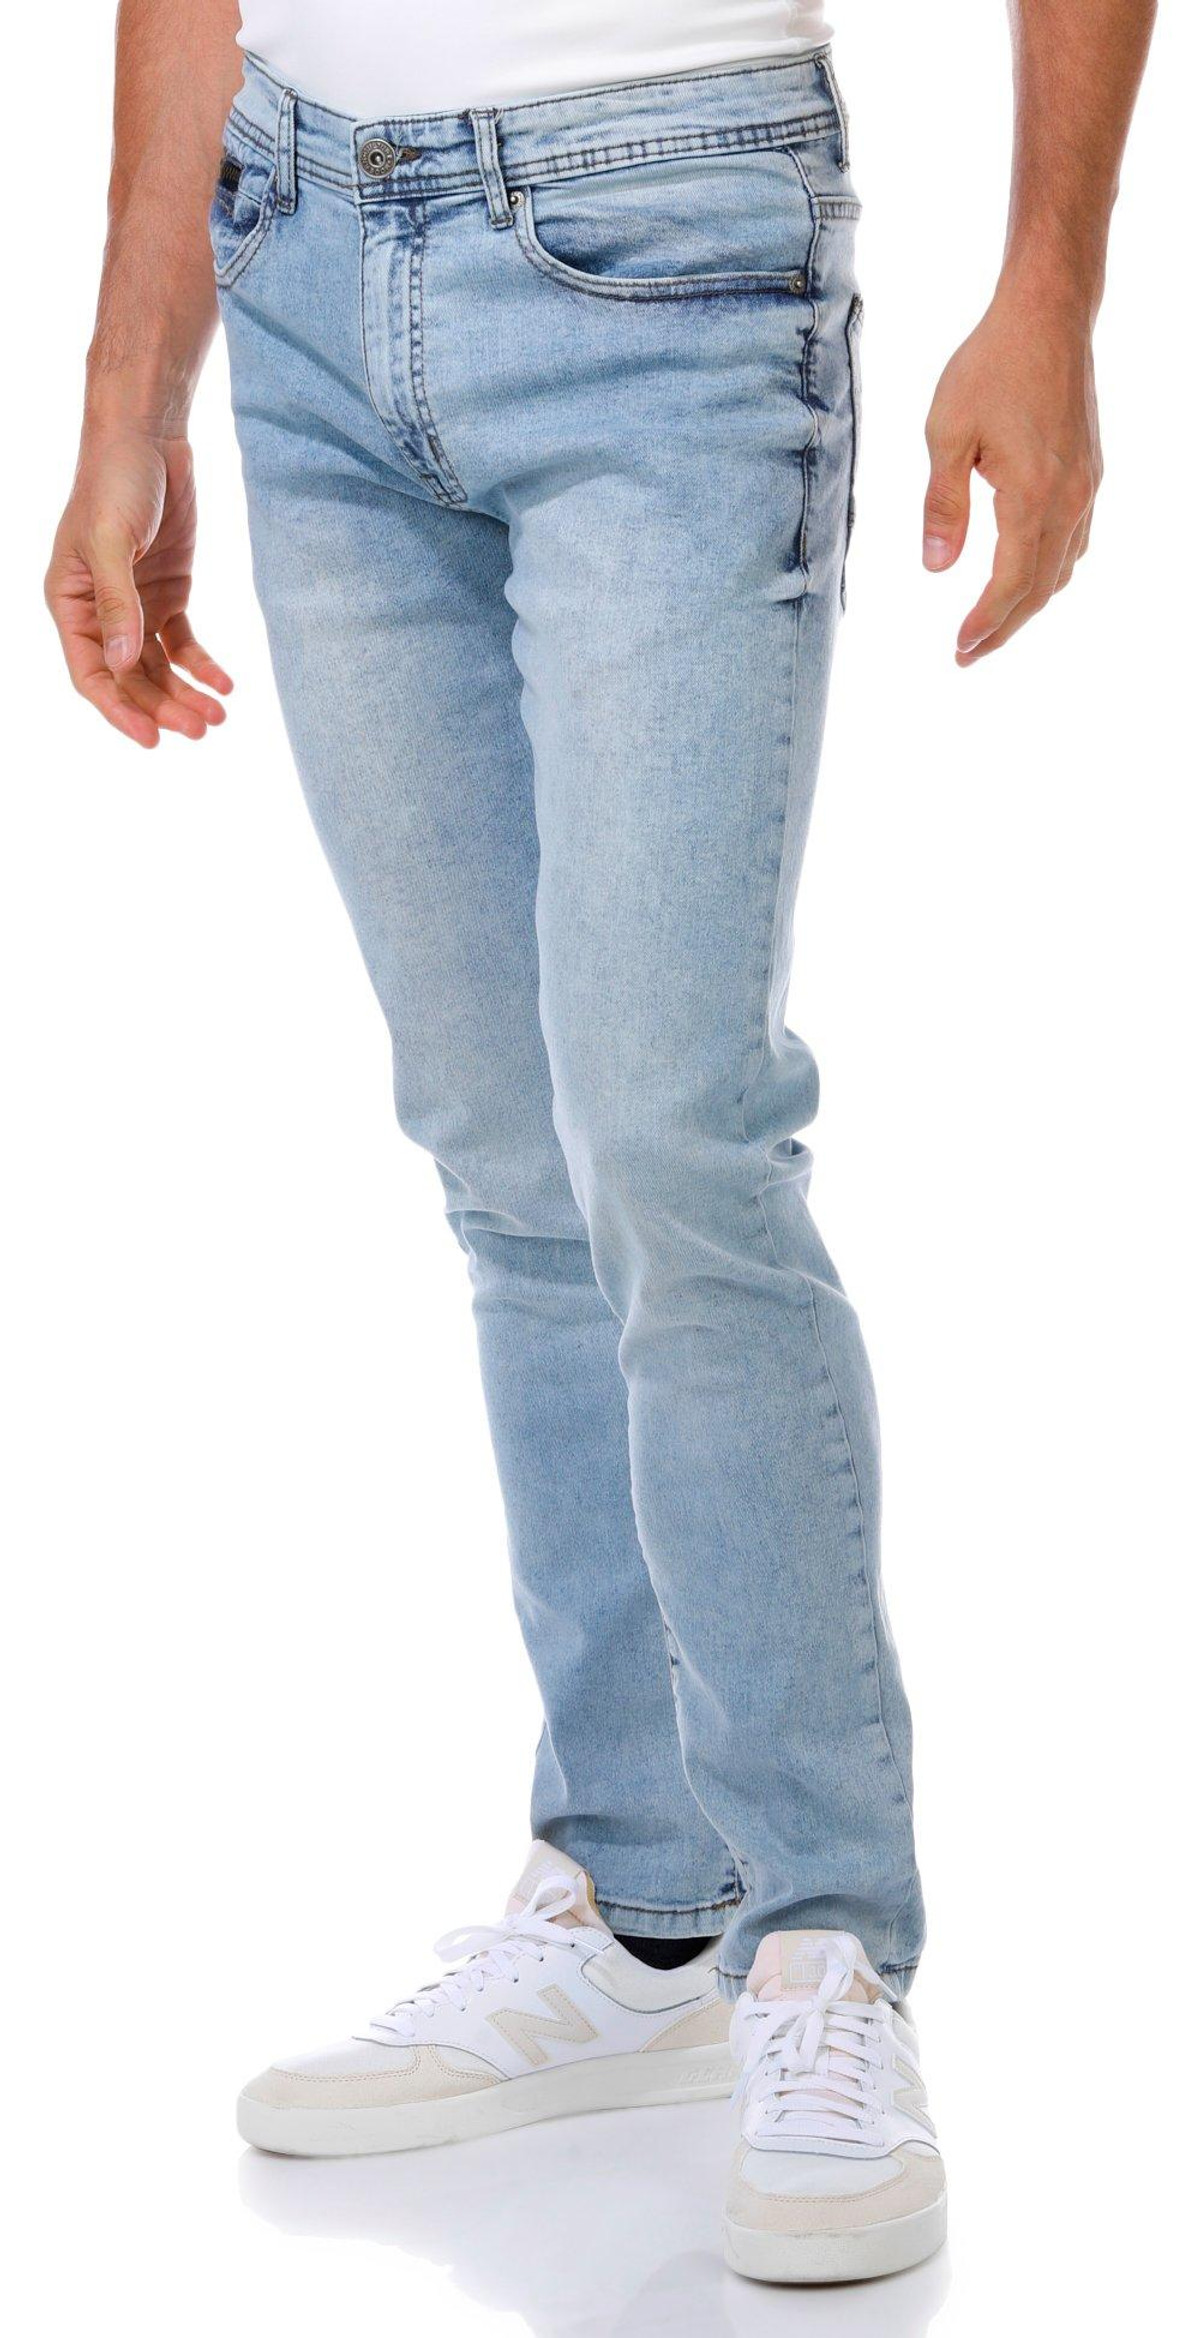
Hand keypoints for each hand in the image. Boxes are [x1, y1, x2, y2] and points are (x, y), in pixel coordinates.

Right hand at [46, 428, 230, 747]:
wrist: (147, 438)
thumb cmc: (115, 481)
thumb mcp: (111, 540)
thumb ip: (117, 604)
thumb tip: (122, 664)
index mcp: (70, 604)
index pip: (91, 674)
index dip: (120, 710)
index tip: (153, 738)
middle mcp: (100, 613)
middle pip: (131, 679)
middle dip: (164, 707)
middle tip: (202, 729)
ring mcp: (135, 606)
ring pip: (159, 669)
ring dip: (186, 695)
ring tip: (218, 716)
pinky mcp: (168, 594)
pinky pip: (184, 644)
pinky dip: (203, 667)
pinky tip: (225, 685)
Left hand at [922, 278, 1101, 665]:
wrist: (1047, 316)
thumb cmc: (992, 366)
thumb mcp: (946, 435)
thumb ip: (942, 506)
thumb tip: (935, 567)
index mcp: (1033, 495)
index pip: (1011, 581)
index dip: (986, 622)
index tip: (960, 648)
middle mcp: (1070, 499)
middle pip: (1041, 588)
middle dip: (1005, 627)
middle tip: (968, 655)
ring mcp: (1086, 487)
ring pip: (1063, 568)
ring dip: (1029, 603)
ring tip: (993, 624)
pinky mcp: (1089, 472)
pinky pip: (1075, 541)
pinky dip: (1050, 571)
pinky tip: (1027, 576)